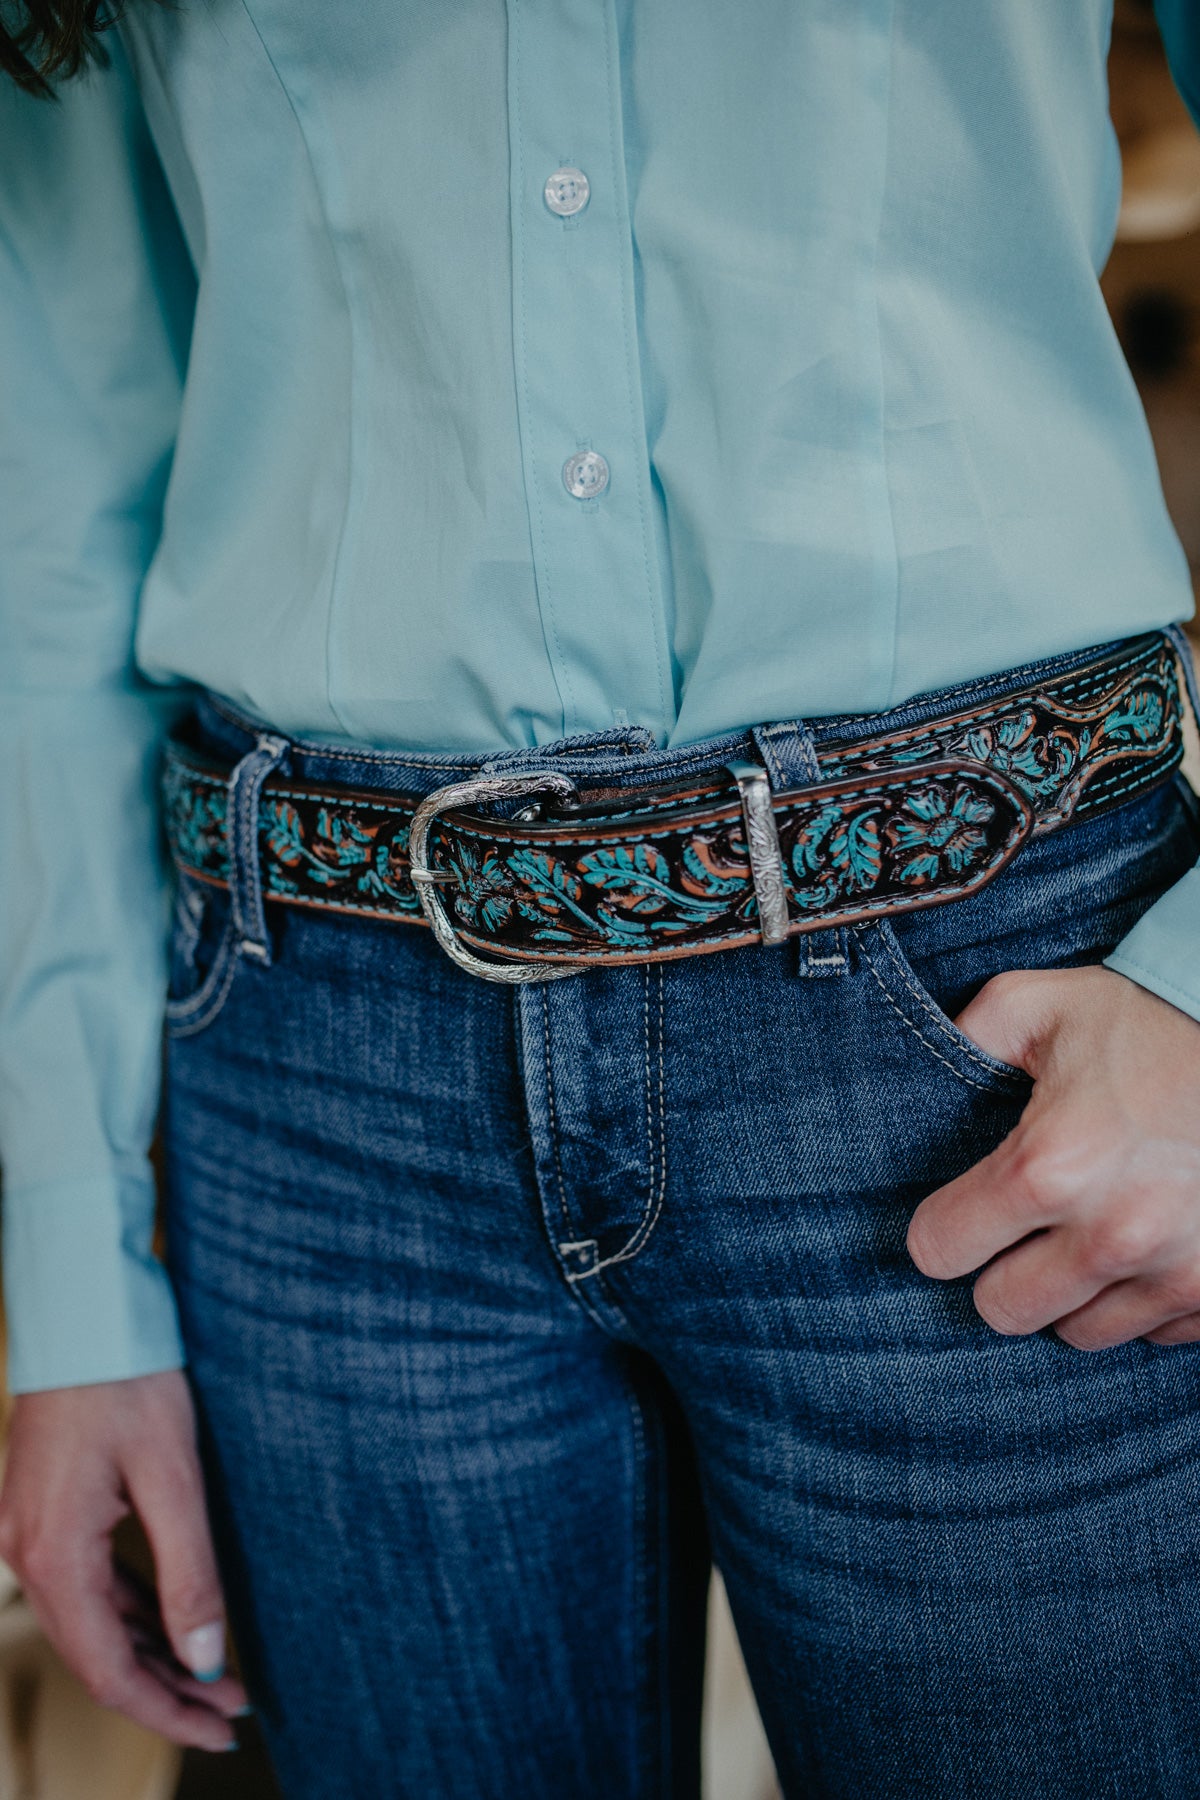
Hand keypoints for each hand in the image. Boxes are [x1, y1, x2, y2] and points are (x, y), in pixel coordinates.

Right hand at [0, 1369, 247, 1750]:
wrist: (84, 1312)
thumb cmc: (129, 1379)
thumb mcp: (172, 1476)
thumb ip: (187, 1572)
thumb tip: (204, 1660)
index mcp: (53, 1554)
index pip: (108, 1671)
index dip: (166, 1711)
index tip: (220, 1727)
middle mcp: (27, 1553)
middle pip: (97, 1655)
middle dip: (167, 1690)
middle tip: (232, 1710)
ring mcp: (29, 1532)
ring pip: (91, 1623)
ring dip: (151, 1654)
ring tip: (216, 1677)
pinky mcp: (44, 1511)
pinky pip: (86, 1584)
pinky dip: (130, 1612)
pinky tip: (173, 1624)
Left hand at [907, 965, 1199, 1348]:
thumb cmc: (1151, 1021)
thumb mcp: (1043, 1006)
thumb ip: (969, 1037)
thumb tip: (917, 1073)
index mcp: (1051, 1164)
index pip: (940, 1250)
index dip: (939, 1229)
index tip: (958, 1211)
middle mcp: (1114, 1233)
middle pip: (1004, 1310)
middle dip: (1000, 1271)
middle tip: (1022, 1229)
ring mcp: (1176, 1271)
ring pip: (1080, 1331)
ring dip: (1072, 1291)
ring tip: (1087, 1230)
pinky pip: (1153, 1332)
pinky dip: (1139, 1299)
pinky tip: (1144, 1243)